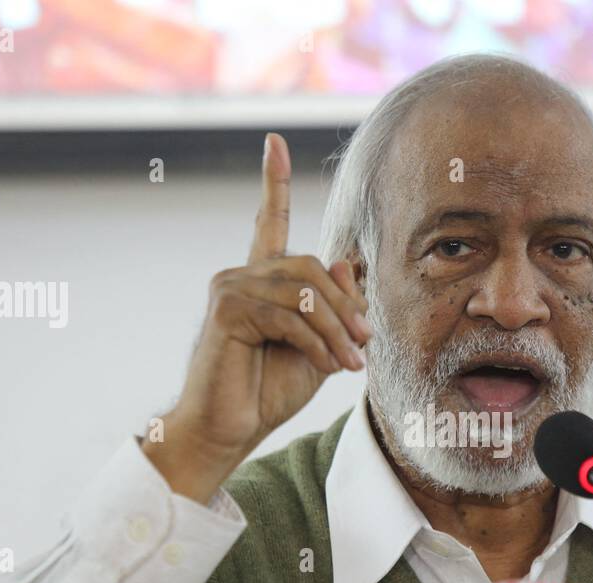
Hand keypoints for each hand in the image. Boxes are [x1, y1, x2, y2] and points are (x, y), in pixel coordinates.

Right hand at [147, 133, 370, 502]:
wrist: (229, 430)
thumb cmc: (268, 392)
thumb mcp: (319, 347)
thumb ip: (334, 308)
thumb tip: (349, 263)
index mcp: (260, 280)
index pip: (267, 223)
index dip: (273, 183)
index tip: (275, 142)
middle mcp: (240, 276)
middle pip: (310, 266)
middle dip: (346, 306)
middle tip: (366, 343)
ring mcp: (229, 288)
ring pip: (304, 291)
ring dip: (336, 329)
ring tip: (350, 363)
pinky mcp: (226, 310)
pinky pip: (288, 314)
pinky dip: (317, 341)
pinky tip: (330, 366)